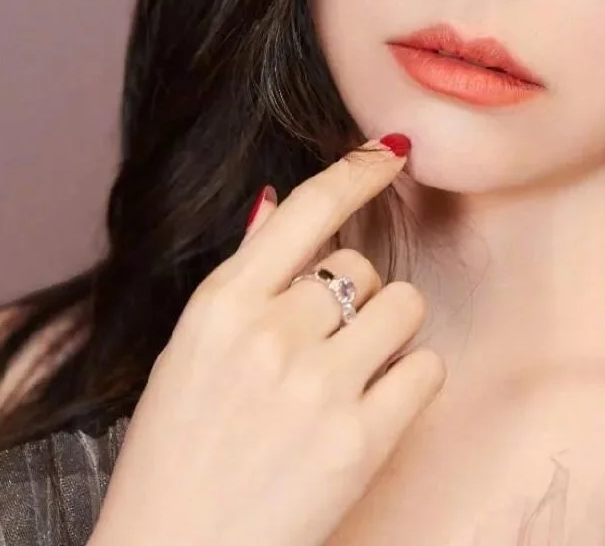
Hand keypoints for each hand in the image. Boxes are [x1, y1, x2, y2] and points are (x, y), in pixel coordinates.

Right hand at [89, 137, 445, 545]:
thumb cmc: (178, 455)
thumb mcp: (188, 353)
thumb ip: (240, 277)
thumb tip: (273, 201)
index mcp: (219, 306)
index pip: (307, 207)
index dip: (358, 169)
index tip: (394, 150)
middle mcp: (270, 335)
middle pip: (362, 266)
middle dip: (356, 297)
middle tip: (326, 349)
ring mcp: (317, 387)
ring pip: (405, 305)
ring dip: (392, 332)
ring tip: (355, 375)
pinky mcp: (360, 441)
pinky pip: (427, 368)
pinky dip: (412, 382)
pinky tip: (378, 408)